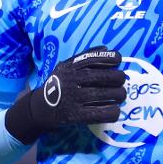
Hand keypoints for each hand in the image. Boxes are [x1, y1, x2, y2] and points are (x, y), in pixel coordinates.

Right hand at [6, 46, 125, 142]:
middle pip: (103, 77)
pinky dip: (111, 112)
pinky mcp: (74, 115)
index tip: (118, 60)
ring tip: (121, 95)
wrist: (40, 108)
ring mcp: (72, 98)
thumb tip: (107, 48)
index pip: (93, 58)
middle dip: (118, 78)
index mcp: (70, 67)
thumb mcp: (66, 67)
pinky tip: (116, 110)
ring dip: (118, 94)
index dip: (110, 57)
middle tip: (122, 81)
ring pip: (103, 94)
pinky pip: (98, 113)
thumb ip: (85, 57)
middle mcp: (71, 80)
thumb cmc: (58, 84)